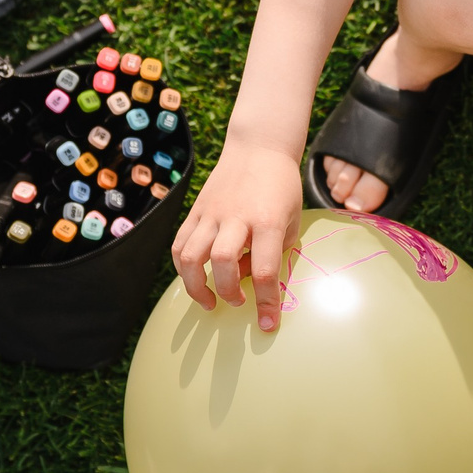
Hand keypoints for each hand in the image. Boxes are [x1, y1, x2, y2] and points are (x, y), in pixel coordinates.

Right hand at [172, 138, 303, 329]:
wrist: (259, 148)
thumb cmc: (282, 188)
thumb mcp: (292, 221)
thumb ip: (275, 254)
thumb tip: (250, 282)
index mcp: (268, 221)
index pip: (264, 270)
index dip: (266, 303)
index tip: (268, 324)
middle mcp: (238, 217)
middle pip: (223, 263)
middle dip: (227, 292)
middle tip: (238, 302)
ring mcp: (212, 213)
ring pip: (192, 255)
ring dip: (196, 286)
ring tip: (208, 301)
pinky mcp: (196, 210)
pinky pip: (180, 244)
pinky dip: (182, 268)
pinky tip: (194, 278)